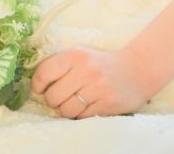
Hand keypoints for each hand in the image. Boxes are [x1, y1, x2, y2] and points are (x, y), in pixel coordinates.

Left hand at [30, 46, 151, 118]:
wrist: (137, 70)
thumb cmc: (102, 64)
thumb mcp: (81, 55)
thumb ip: (61, 65)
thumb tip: (37, 82)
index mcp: (75, 55)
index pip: (44, 72)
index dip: (38, 84)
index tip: (41, 88)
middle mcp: (85, 69)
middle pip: (53, 96)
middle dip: (53, 101)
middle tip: (60, 98)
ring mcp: (97, 87)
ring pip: (66, 110)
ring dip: (66, 111)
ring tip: (73, 103)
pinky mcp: (106, 104)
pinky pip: (82, 117)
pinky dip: (80, 116)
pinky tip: (86, 107)